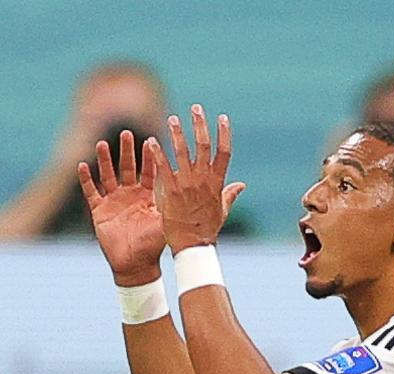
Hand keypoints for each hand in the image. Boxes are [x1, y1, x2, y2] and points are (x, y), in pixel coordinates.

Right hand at [78, 131, 165, 285]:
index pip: (148, 171)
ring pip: (108, 175)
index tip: (150, 139)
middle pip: (128, 167)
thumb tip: (195, 192)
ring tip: (102, 144)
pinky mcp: (98, 211)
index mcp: (147, 196)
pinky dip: (86, 179)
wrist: (135, 266)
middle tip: (126, 133)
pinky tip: (82, 165)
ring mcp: (113, 201)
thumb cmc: (153, 246)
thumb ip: (175, 205)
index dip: (148, 156)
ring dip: (105, 160)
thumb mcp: (165, 222)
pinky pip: (91, 192)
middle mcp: (130, 195)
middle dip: (127, 151)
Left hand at [149, 104, 245, 253]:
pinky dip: (157, 153)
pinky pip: (163, 167)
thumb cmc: (207, 229)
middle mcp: (203, 179)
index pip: (224, 152)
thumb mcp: (222, 210)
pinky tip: (151, 140)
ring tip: (173, 118)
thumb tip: (242, 185)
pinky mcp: (170, 191)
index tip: (222, 117)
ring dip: (177, 133)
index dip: (224, 133)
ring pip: (182, 152)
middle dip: (200, 125)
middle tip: (195, 108)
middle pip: (203, 145)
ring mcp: (186, 184)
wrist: (192, 245)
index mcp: (217, 182)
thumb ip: (230, 194)